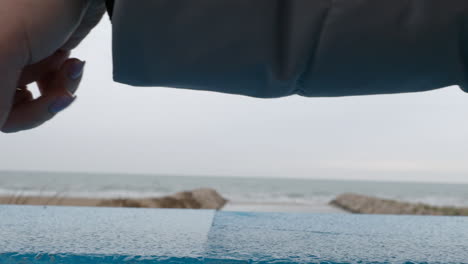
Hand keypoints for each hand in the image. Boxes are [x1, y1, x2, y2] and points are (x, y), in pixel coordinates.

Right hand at [0, 0, 105, 132]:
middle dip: (43, 101)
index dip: (18, 115)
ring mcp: (16, 61)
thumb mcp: (5, 47)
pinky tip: (72, 64)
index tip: (37, 100)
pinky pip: (49, 86)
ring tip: (71, 68)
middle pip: (12, 107)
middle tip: (62, 89)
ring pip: (34, 99)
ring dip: (58, 88)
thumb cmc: (41, 2)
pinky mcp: (40, 58)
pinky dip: (63, 81)